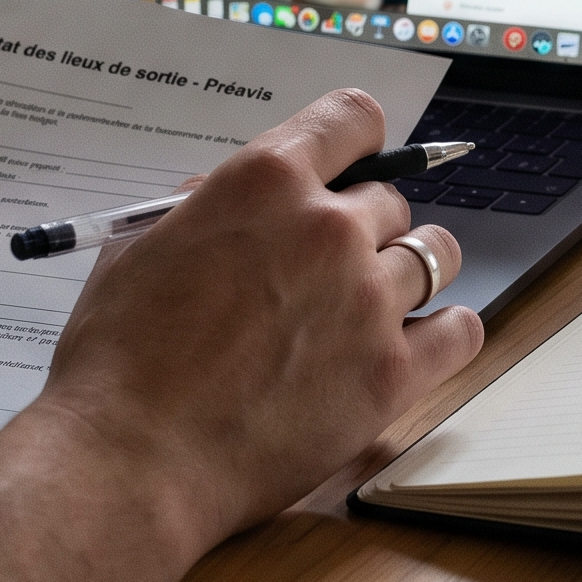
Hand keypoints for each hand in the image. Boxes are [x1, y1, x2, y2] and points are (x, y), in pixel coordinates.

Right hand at [28, 88, 481, 554]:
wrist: (129, 463)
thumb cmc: (120, 360)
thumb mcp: (142, 247)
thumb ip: (205, 203)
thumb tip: (240, 191)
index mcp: (266, 181)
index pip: (353, 118)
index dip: (356, 143)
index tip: (351, 167)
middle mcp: (328, 228)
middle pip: (390, 200)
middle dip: (361, 229)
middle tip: (322, 274)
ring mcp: (368, 299)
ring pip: (435, 254)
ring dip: (405, 275)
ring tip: (367, 309)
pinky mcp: (392, 372)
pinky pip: (461, 329)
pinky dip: (444, 333)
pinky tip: (413, 345)